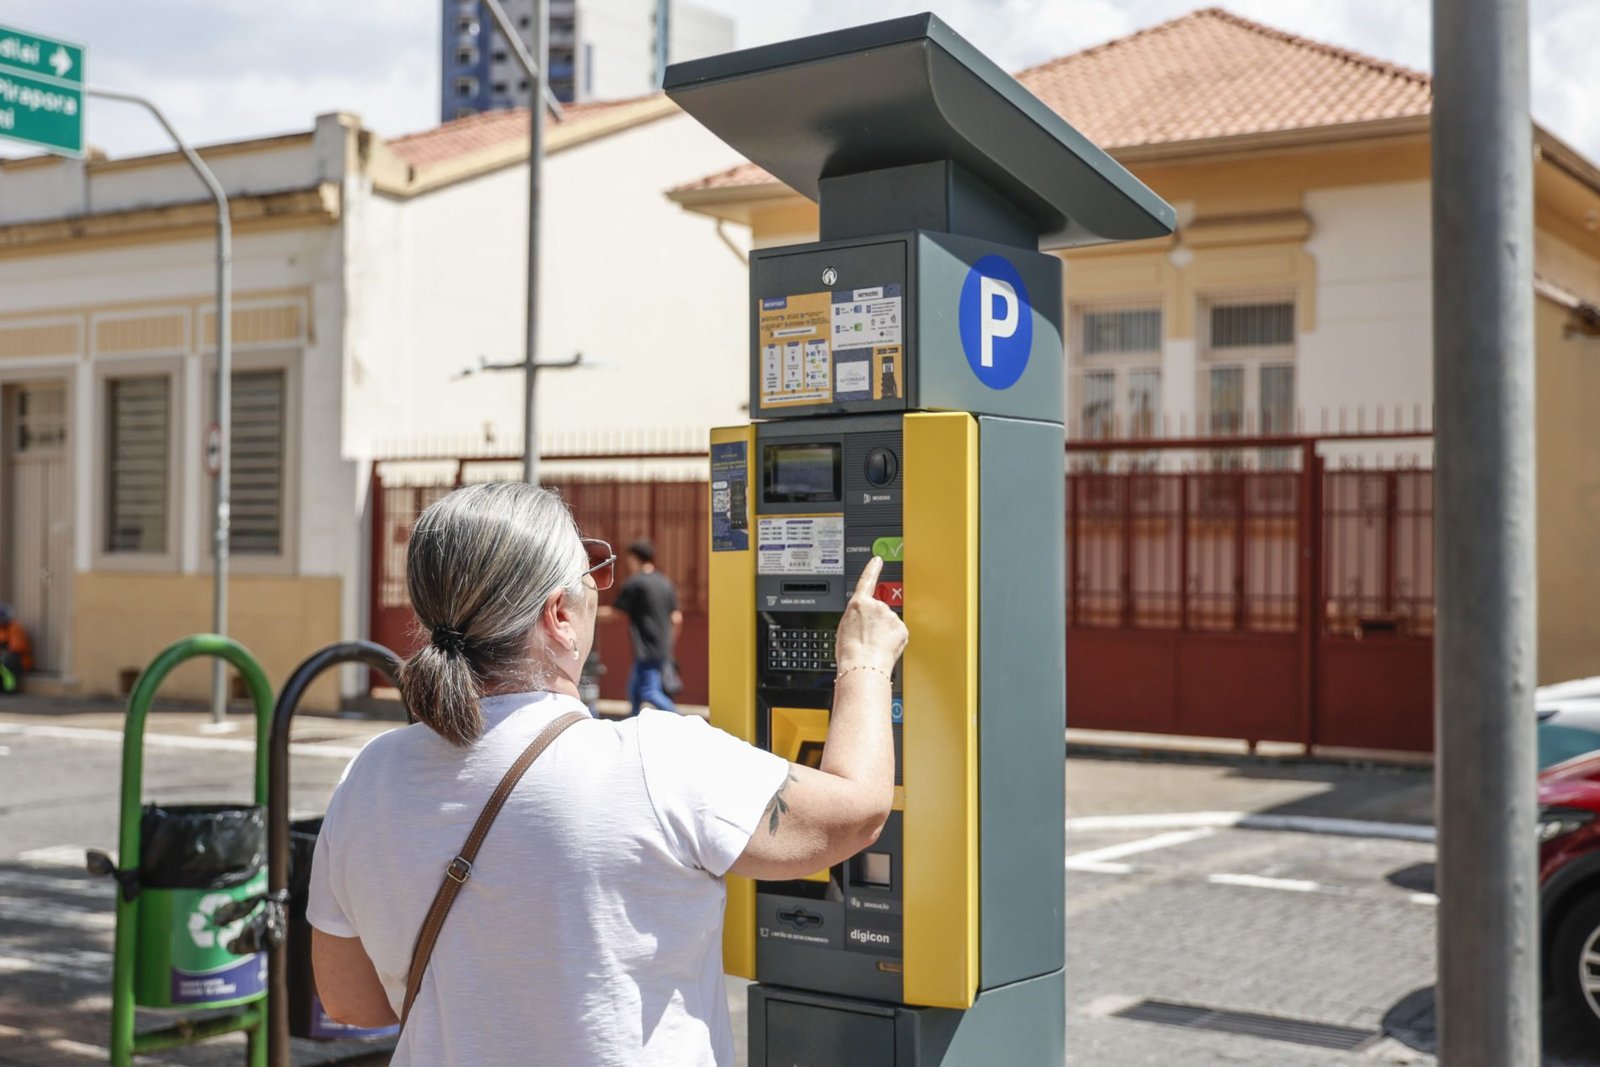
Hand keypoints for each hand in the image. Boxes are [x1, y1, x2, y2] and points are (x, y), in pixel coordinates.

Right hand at [835, 556, 907, 673]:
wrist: (863, 665)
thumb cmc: (851, 651)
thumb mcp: (844, 627)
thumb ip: (857, 617)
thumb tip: (866, 622)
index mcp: (858, 604)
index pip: (867, 580)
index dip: (872, 569)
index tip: (878, 560)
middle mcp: (877, 606)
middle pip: (879, 610)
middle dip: (876, 622)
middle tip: (867, 638)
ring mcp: (891, 617)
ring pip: (889, 623)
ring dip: (883, 633)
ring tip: (873, 646)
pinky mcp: (902, 628)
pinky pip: (898, 633)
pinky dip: (893, 640)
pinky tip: (884, 648)